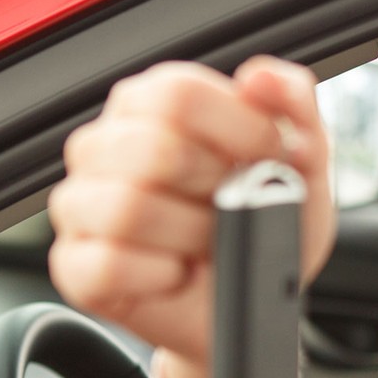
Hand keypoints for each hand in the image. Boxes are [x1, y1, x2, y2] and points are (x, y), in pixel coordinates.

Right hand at [47, 56, 336, 377]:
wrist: (258, 300)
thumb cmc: (268, 222)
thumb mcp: (303, 160)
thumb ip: (295, 102)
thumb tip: (259, 77)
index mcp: (150, 104)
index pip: (177, 93)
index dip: (239, 130)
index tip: (272, 155)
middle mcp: (104, 146)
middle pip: (151, 149)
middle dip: (216, 187)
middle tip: (236, 206)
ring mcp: (80, 206)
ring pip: (127, 208)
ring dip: (191, 234)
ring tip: (209, 243)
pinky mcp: (74, 266)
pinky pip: (107, 264)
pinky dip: (160, 276)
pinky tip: (178, 274)